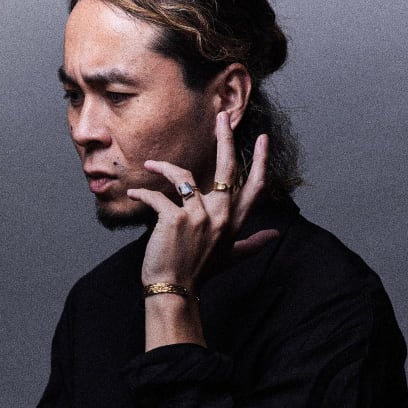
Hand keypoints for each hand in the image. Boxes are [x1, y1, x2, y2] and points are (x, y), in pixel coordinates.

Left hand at [127, 112, 277, 287]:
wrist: (174, 291)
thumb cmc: (199, 273)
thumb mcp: (231, 258)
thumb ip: (252, 244)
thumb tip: (275, 235)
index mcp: (233, 223)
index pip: (254, 187)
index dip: (260, 161)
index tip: (262, 140)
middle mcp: (220, 217)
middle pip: (228, 169)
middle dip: (226, 139)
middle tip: (222, 116)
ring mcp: (198, 216)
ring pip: (183, 175)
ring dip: (163, 166)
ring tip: (151, 163)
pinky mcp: (175, 219)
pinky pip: (157, 195)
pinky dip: (142, 193)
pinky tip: (133, 194)